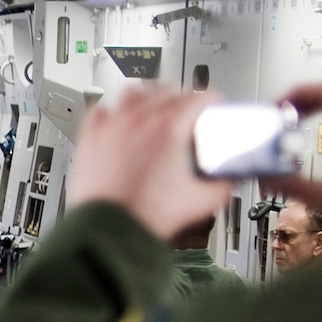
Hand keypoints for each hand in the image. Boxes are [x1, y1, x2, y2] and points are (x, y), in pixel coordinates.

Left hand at [68, 86, 230, 239]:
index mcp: (169, 129)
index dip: (212, 101)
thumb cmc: (146, 216)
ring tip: (154, 110)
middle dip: (183, 99)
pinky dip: (113, 112)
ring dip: (148, 97)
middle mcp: (139, 120)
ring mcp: (112, 126)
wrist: (108, 230)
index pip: (199, 97)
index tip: (213, 107)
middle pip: (168, 91)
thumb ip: (224, 183)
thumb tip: (231, 176)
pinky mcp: (90, 137)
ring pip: (133, 92)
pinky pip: (101, 110)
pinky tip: (118, 121)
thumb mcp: (202, 200)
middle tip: (188, 113)